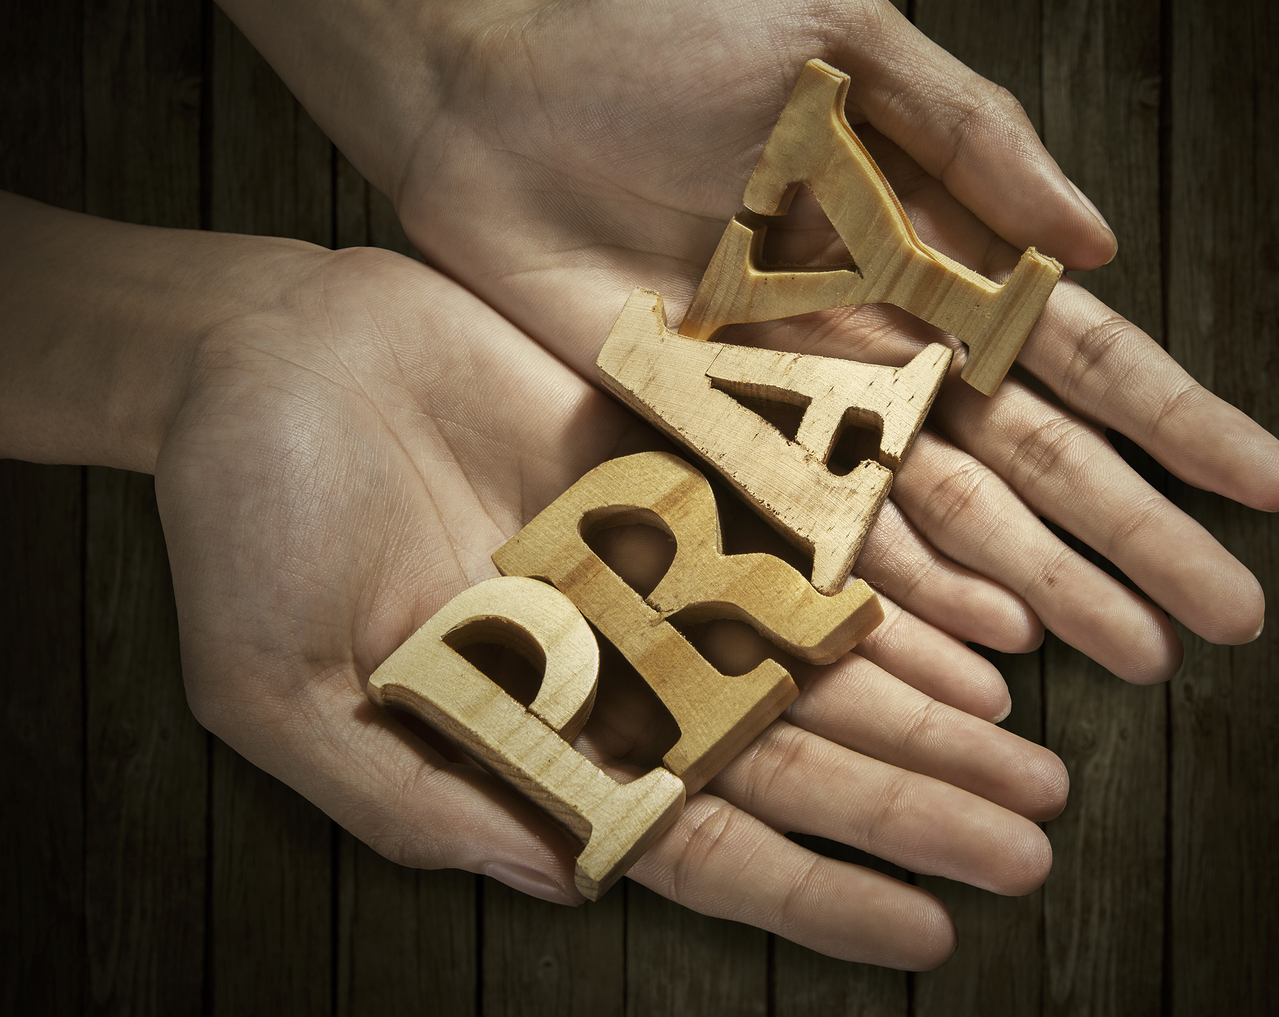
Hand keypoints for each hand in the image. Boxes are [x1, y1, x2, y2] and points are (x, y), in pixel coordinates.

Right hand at [151, 242, 1064, 968]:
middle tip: (1031, 844)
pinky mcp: (674, 464)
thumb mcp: (281, 692)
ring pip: (821, 654)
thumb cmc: (243, 522)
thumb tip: (568, 887)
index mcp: (534, 732)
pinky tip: (978, 626)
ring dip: (930, 712)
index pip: (698, 837)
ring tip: (1035, 762)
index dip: (813, 890)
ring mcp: (656, 563)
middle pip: (793, 754)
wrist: (257, 347)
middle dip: (913, 807)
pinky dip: (891, 581)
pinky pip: (805, 532)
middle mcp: (615, 661)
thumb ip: (418, 799)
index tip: (928, 931)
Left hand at [365, 0, 1278, 682]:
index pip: (1081, 354)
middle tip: (1227, 621)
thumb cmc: (654, 40)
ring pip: (954, 525)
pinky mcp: (716, 451)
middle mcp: (885, 346)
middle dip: (1136, 541)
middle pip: (1037, 465)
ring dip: (1049, 595)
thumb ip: (968, 132)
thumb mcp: (835, 34)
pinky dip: (911, 605)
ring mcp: (805, 411)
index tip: (1267, 488)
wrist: (489, 100)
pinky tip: (987, 654)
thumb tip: (1098, 245)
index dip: (1178, 424)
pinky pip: (828, 544)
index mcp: (930, 246)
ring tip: (1136, 661)